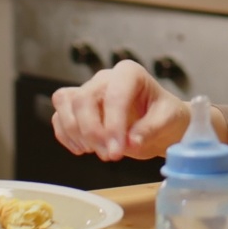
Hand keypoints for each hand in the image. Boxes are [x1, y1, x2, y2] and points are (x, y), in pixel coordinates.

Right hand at [50, 59, 189, 160]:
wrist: (160, 123)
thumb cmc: (165, 116)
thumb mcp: (168, 121)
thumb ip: (151, 129)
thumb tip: (131, 141)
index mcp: (130, 73)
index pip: (113, 95)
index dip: (112, 126)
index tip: (117, 151)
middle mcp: (105, 78)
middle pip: (83, 99)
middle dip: (92, 132)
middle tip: (110, 155)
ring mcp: (89, 90)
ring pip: (66, 103)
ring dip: (77, 133)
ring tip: (99, 152)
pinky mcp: (77, 107)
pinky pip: (59, 116)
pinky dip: (66, 135)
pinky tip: (84, 149)